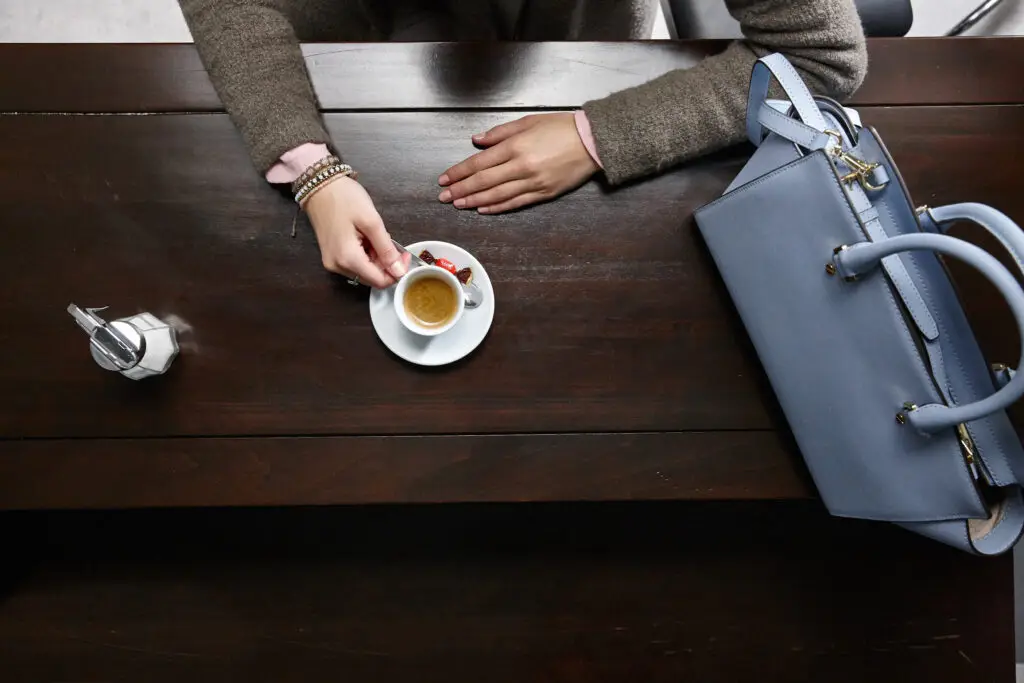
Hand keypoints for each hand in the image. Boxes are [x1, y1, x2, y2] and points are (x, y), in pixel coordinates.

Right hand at [303, 176, 408, 287]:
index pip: (380, 281)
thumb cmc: (344, 198)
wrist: (319, 186)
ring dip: (375, 258)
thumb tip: (399, 271)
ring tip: (374, 235)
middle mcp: (337, 267)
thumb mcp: (372, 222)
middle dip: (385, 263)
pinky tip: (365, 238)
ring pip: (364, 271)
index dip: (397, 271)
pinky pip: (354, 264)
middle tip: (388, 240)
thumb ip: (386, 249)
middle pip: (372, 278)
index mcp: (348, 259)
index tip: (404, 253)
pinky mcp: (331, 257)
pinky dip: (365, 255)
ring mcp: (332, 263)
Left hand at [438, 113, 598, 213]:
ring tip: (458, 204)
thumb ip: (500, 133)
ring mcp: (532, 183)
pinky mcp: (543, 194)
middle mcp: (521, 167)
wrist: (592, 142)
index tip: (444, 179)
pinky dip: (497, 207)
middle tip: (444, 197)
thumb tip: (477, 141)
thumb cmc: (560, 128)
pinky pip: (515, 203)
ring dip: (474, 201)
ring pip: (497, 195)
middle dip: (461, 190)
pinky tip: (482, 209)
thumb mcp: (528, 122)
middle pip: (484, 181)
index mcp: (515, 146)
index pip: (479, 163)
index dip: (459, 172)